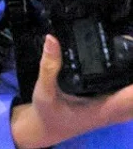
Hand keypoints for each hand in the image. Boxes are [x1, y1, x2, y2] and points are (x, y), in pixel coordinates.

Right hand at [11, 35, 132, 146]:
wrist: (45, 130)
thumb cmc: (47, 112)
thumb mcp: (44, 90)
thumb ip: (49, 66)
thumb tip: (51, 39)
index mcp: (104, 108)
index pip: (131, 96)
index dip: (132, 84)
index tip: (129, 55)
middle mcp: (114, 112)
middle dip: (132, 76)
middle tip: (127, 53)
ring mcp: (114, 113)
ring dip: (130, 83)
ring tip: (125, 59)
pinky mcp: (110, 110)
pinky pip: (128, 101)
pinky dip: (127, 89)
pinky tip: (120, 73)